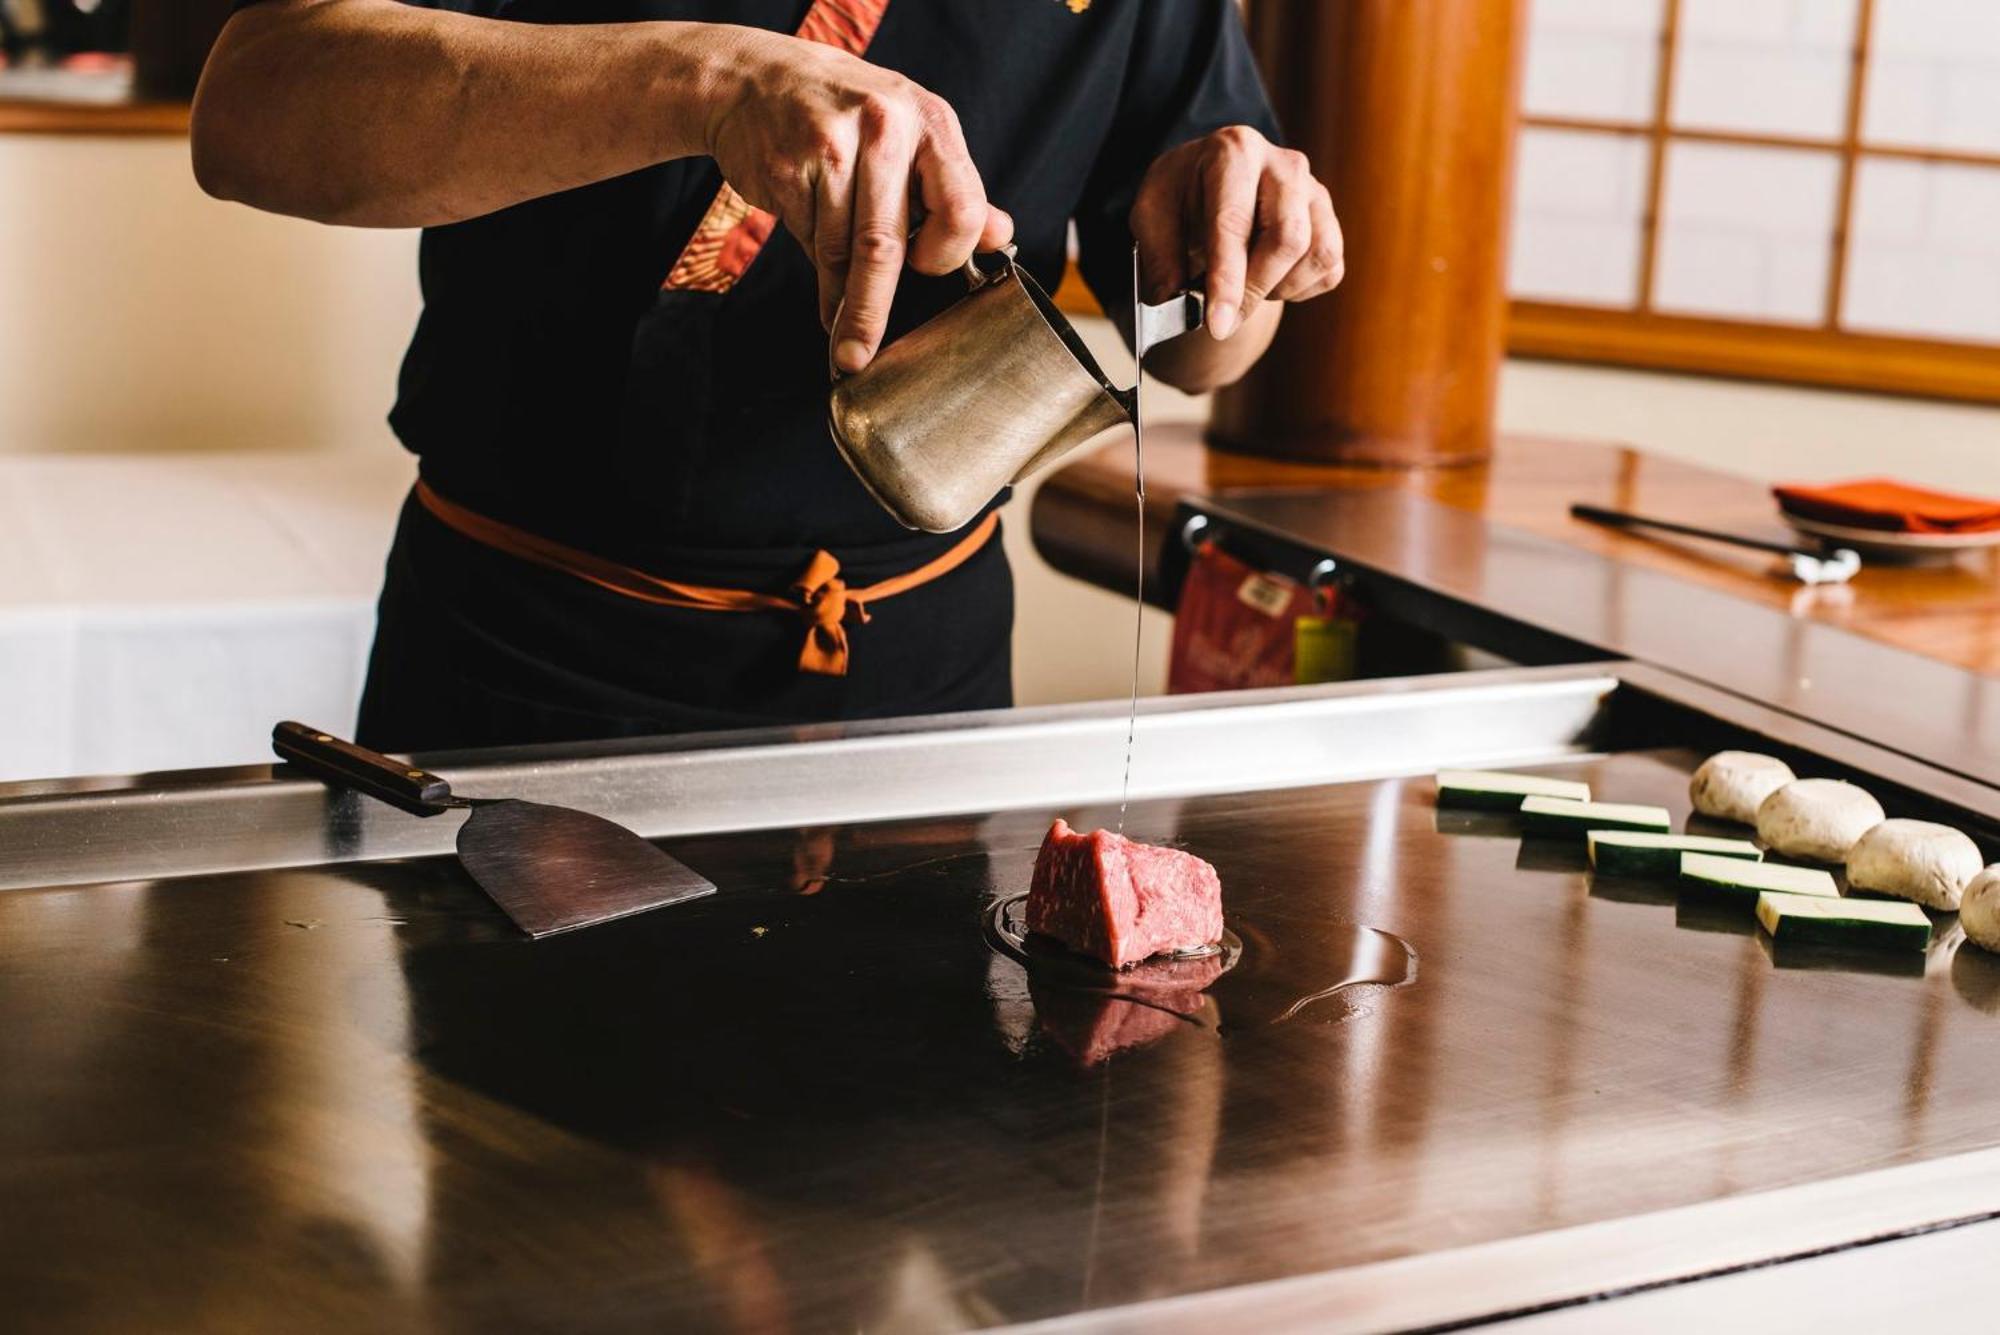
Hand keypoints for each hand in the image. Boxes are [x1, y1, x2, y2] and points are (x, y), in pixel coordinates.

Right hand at [704, 27, 1013, 371]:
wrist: (759, 78)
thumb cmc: (848, 113)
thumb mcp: (911, 132)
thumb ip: (953, 187)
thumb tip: (1000, 237)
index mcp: (931, 121)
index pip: (961, 208)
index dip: (947, 252)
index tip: (929, 271)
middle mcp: (885, 127)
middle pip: (885, 243)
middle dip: (872, 311)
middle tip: (861, 355)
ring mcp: (830, 145)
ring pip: (839, 249)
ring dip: (840, 298)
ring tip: (840, 325)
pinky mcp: (786, 165)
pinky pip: (806, 240)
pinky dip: (814, 272)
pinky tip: (819, 278)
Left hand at [1129, 125, 1343, 340]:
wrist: (1212, 186)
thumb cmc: (1182, 198)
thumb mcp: (1151, 215)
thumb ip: (1159, 257)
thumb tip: (1175, 301)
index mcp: (1235, 152)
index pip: (1234, 222)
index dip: (1227, 280)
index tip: (1217, 326)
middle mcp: (1285, 165)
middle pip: (1287, 239)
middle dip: (1252, 291)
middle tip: (1221, 321)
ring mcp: (1315, 192)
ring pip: (1316, 256)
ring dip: (1275, 288)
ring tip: (1241, 280)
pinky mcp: (1331, 222)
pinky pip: (1328, 271)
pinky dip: (1296, 289)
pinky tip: (1266, 277)